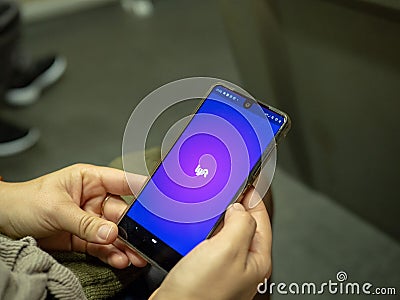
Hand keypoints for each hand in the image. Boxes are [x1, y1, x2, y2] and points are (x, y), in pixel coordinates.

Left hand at [0, 164, 146, 268]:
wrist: (4, 223)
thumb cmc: (25, 202)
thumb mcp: (56, 208)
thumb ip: (85, 222)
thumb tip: (110, 233)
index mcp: (90, 179)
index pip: (123, 181)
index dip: (143, 188)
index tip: (160, 200)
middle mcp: (94, 198)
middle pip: (123, 212)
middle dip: (134, 227)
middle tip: (145, 240)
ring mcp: (91, 219)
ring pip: (115, 232)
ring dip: (126, 245)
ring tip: (137, 256)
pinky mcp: (84, 238)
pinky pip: (103, 247)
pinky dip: (112, 254)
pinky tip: (120, 260)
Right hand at [152, 187, 271, 299]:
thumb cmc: (200, 294)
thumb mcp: (227, 250)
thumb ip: (241, 224)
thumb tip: (240, 207)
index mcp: (256, 259)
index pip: (261, 217)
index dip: (254, 195)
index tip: (248, 177)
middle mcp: (242, 264)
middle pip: (243, 223)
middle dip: (234, 204)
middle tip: (225, 187)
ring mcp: (223, 266)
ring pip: (223, 232)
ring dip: (216, 216)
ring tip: (210, 202)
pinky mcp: (204, 268)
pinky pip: (208, 242)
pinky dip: (202, 229)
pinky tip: (194, 224)